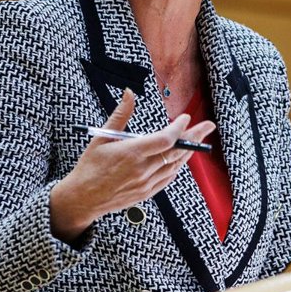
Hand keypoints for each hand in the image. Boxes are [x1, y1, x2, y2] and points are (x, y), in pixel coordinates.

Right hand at [50, 89, 215, 241]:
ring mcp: (146, 183)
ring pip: (175, 165)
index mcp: (132, 153)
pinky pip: (168, 178)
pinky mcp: (146, 193)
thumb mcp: (101, 137)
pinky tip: (181, 158)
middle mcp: (142, 169)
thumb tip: (129, 92)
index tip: (185, 117)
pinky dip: (176, 166)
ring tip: (198, 139)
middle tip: (208, 125)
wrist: (82, 199)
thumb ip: (120, 115)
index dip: (179, 128)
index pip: (165, 139)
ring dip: (188, 151)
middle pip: (176, 151)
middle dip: (195, 136)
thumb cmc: (89, 166)